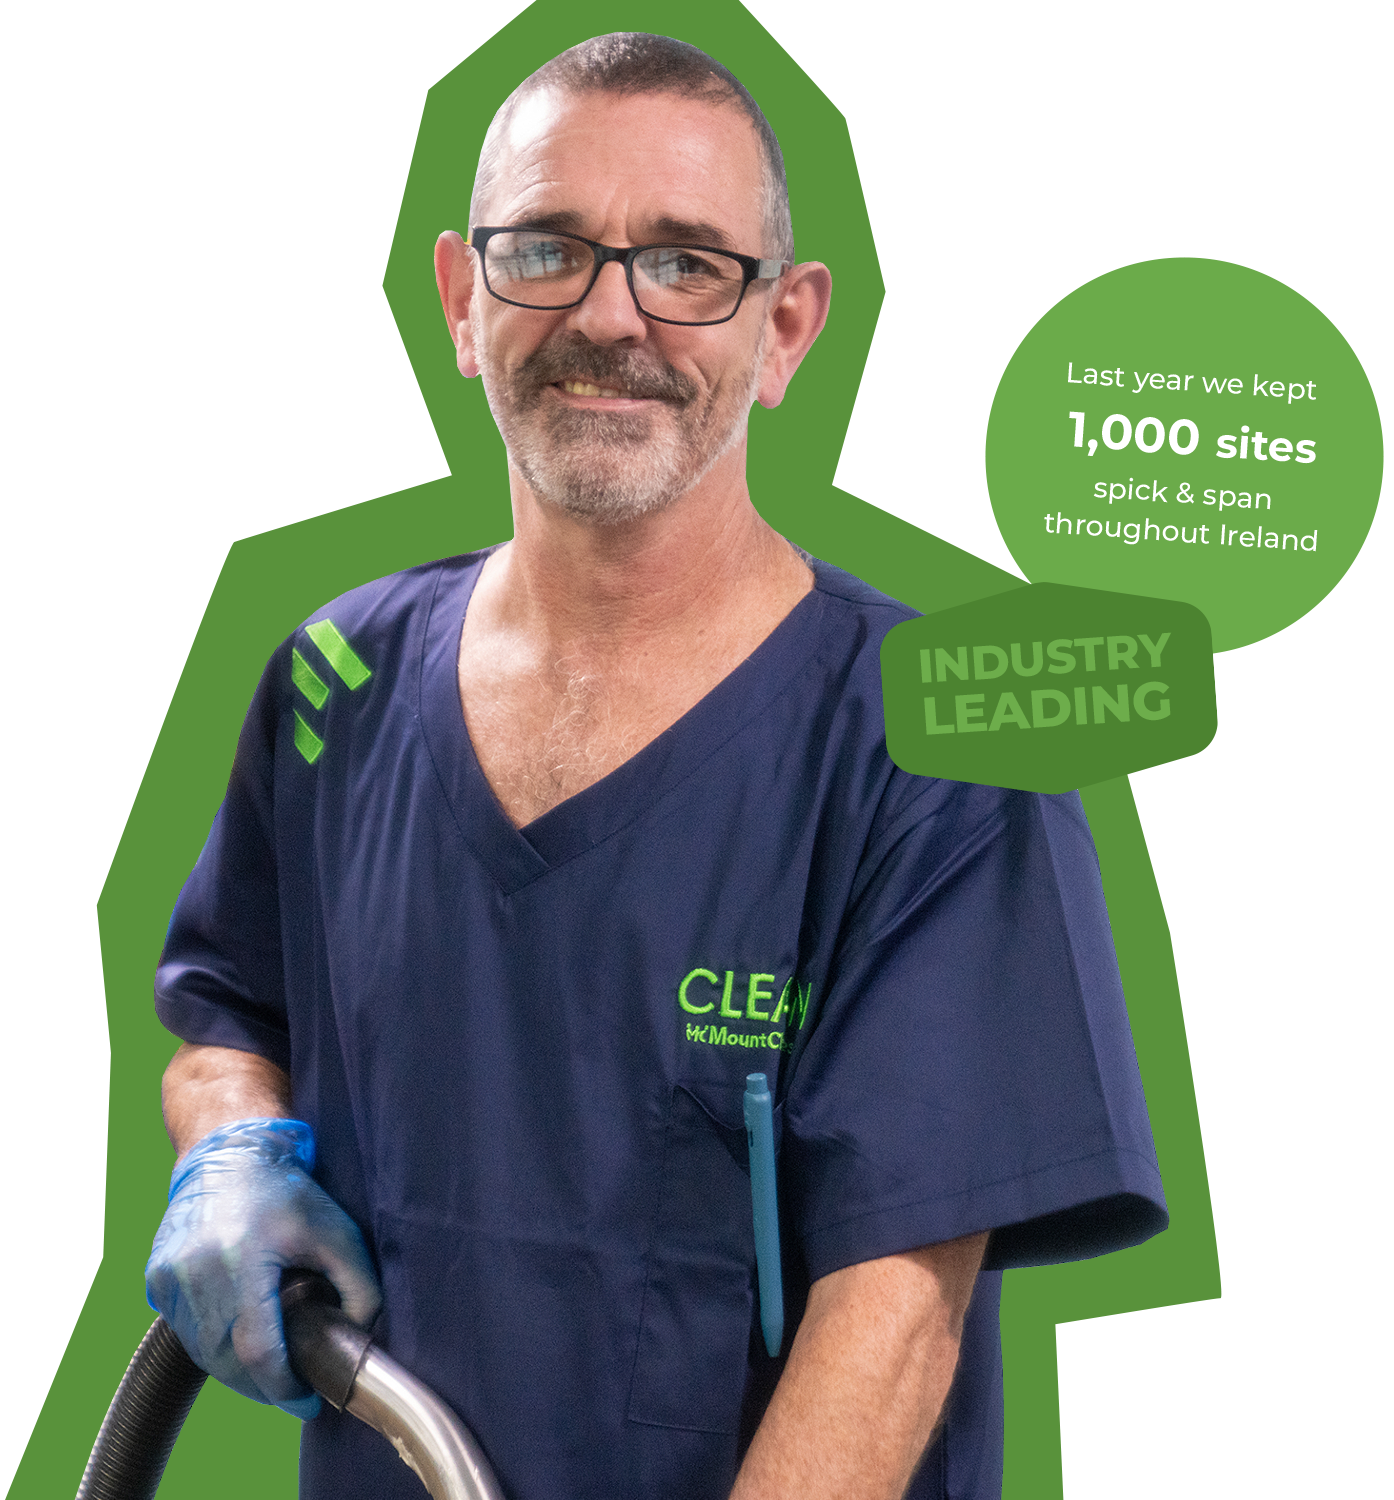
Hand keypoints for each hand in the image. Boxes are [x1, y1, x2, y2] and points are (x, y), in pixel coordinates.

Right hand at [145, 1117, 382, 1419]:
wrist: (231, 1156)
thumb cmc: (288, 1193)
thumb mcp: (338, 1232)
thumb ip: (360, 1286)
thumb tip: (360, 1335)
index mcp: (243, 1258)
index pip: (257, 1349)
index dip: (283, 1386)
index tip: (306, 1401)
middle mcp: (197, 1271)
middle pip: (227, 1360)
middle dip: (262, 1385)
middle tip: (291, 1386)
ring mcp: (170, 1277)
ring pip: (203, 1353)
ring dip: (235, 1369)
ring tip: (268, 1364)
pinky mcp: (157, 1280)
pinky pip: (185, 1333)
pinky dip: (212, 1345)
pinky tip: (238, 1337)